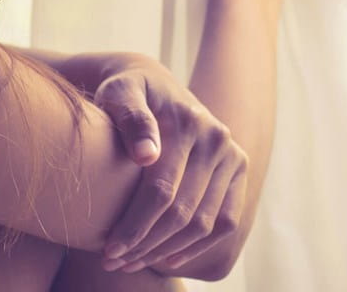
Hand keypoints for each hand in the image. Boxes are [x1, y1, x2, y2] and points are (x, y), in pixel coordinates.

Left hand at [90, 53, 247, 273]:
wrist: (154, 83)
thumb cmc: (127, 91)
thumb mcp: (119, 93)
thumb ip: (131, 118)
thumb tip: (146, 156)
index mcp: (188, 121)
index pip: (161, 189)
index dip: (135, 225)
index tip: (108, 250)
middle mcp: (216, 138)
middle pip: (183, 211)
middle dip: (146, 244)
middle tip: (113, 262)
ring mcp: (231, 154)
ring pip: (204, 222)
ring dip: (167, 250)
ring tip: (133, 261)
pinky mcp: (238, 168)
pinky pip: (225, 220)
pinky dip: (198, 245)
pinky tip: (167, 258)